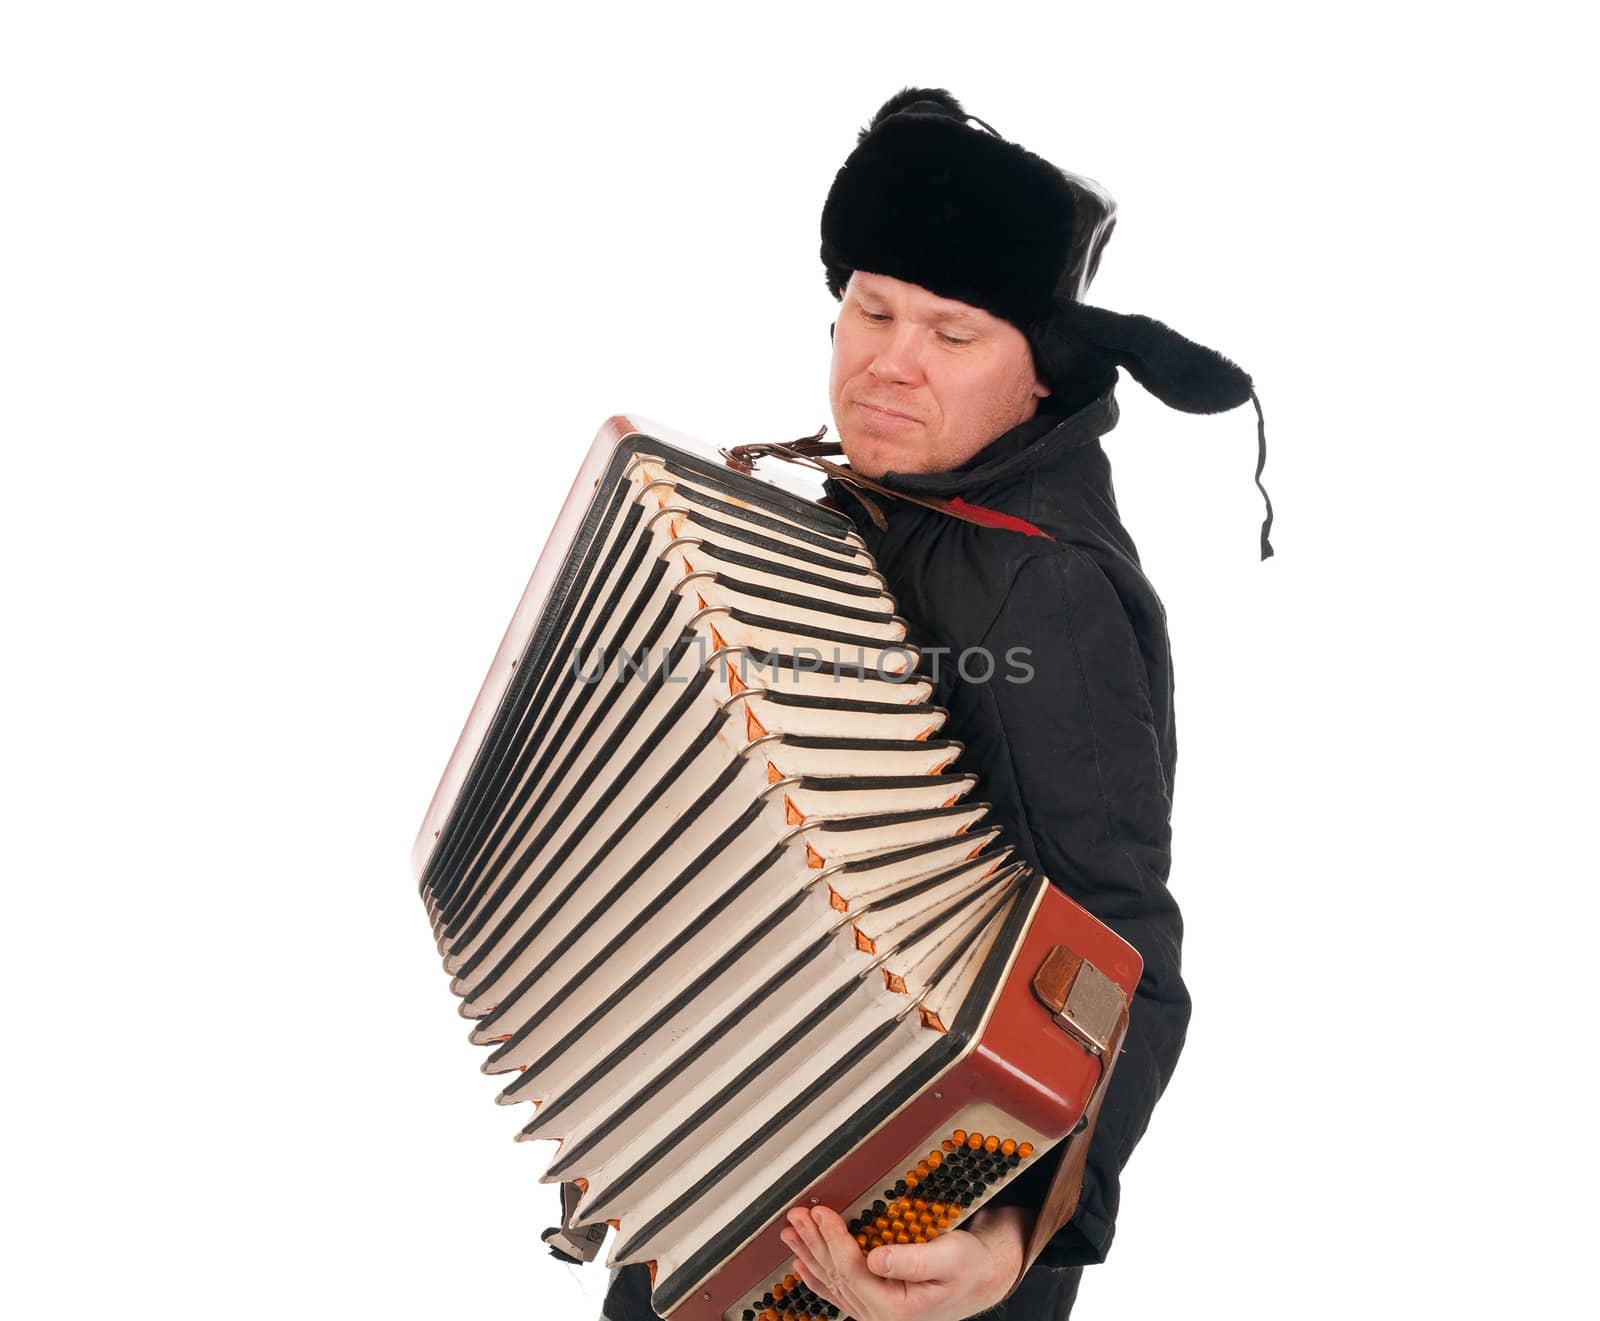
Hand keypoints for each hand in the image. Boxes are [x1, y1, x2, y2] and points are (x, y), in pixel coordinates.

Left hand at [779, 1202, 1027, 1320]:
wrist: (980, 1282)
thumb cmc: (967, 1268)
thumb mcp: (948, 1257)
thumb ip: (912, 1260)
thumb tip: (877, 1259)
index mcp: (894, 1305)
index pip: (851, 1268)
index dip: (832, 1238)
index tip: (820, 1213)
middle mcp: (879, 1313)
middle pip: (836, 1273)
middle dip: (814, 1240)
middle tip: (797, 1214)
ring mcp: (874, 1311)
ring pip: (832, 1281)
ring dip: (810, 1253)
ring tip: (791, 1232)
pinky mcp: (874, 1303)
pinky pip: (839, 1291)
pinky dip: (818, 1276)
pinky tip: (802, 1267)